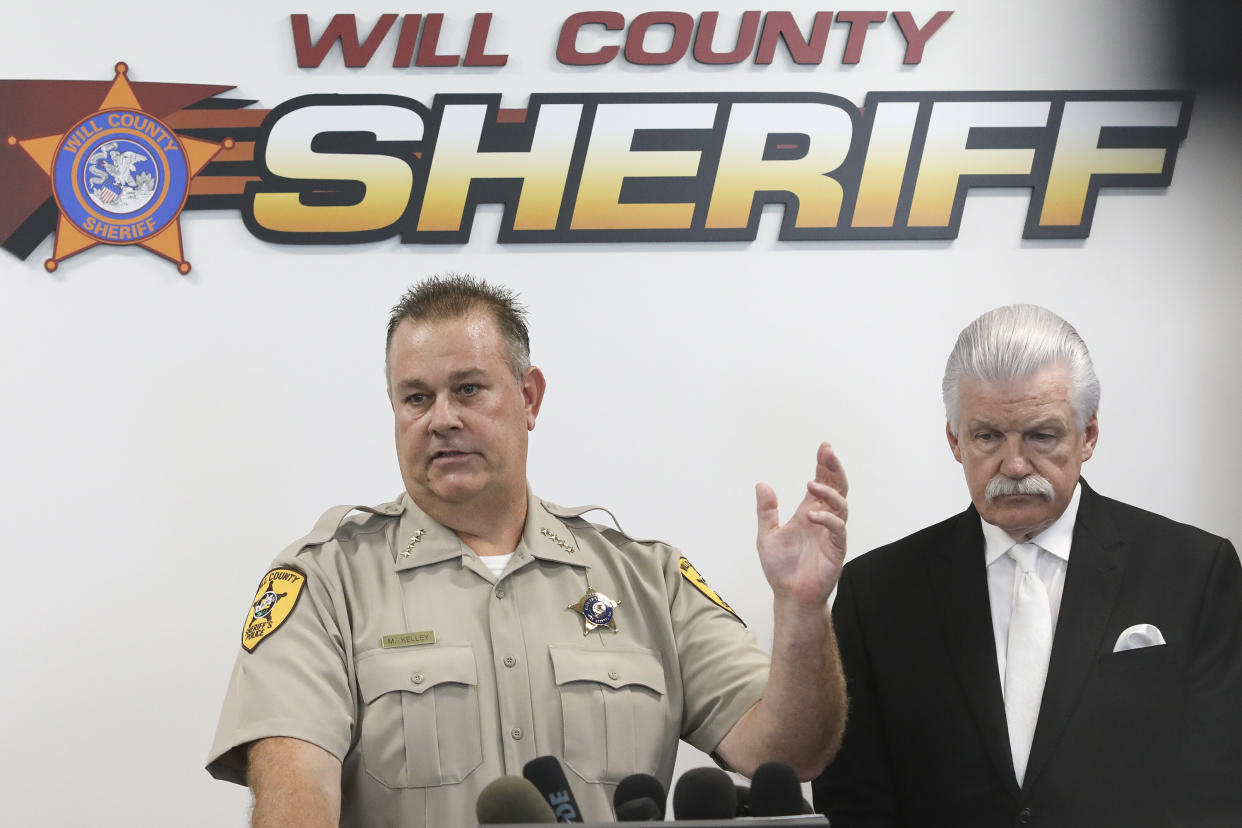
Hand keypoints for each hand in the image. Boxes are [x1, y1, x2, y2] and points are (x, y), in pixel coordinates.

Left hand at [755, 442, 847, 606]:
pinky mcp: (836, 550)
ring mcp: (832, 534)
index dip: (824, 465)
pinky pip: (838, 530)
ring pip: (841, 506)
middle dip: (834, 469)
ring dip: (829, 492)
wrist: (789, 595)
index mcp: (809, 512)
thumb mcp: (767, 535)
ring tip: (812, 484)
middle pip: (837, 488)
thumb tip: (761, 484)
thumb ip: (766, 511)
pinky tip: (814, 515)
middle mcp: (823, 519)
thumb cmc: (781, 568)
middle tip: (828, 453)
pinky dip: (828, 519)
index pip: (822, 483)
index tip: (824, 447)